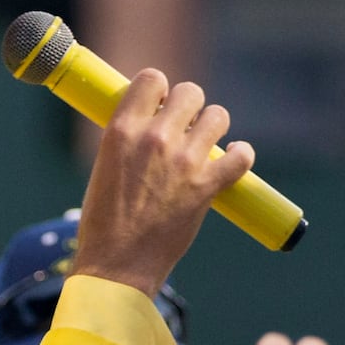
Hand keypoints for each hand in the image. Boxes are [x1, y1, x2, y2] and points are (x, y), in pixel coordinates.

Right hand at [70, 68, 251, 292]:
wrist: (116, 266)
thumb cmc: (104, 221)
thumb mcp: (104, 166)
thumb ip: (128, 139)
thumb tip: (151, 121)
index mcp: (122, 130)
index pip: (152, 78)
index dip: (160, 89)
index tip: (161, 105)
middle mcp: (155, 139)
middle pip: (190, 92)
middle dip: (190, 107)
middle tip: (185, 127)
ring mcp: (184, 162)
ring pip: (218, 116)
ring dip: (214, 127)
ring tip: (206, 143)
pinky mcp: (206, 187)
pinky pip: (240, 156)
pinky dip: (241, 157)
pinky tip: (234, 160)